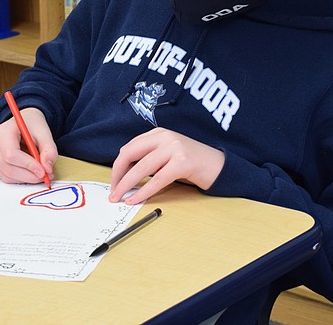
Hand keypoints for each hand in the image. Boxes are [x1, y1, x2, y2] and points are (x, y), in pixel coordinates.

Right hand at [0, 108, 57, 183]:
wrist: (24, 122)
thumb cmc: (33, 125)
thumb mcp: (44, 132)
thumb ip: (49, 150)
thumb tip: (47, 169)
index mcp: (4, 131)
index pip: (11, 154)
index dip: (28, 165)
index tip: (43, 171)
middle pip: (7, 167)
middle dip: (28, 176)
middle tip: (45, 176)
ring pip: (6, 175)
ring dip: (25, 178)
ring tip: (39, 173)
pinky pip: (5, 177)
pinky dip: (20, 178)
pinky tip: (30, 172)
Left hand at [109, 127, 224, 204]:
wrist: (219, 166)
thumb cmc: (192, 163)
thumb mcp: (168, 155)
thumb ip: (149, 159)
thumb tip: (124, 176)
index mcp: (159, 133)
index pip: (129, 148)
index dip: (117, 166)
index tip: (113, 181)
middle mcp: (165, 137)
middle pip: (130, 154)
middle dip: (117, 174)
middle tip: (113, 191)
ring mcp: (174, 148)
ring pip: (141, 168)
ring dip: (126, 185)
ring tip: (119, 197)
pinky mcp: (183, 162)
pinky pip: (157, 180)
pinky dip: (143, 191)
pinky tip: (135, 199)